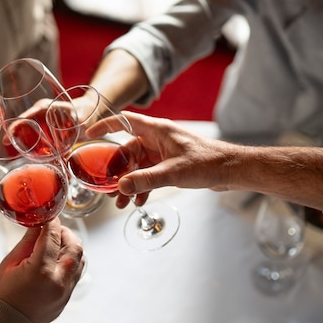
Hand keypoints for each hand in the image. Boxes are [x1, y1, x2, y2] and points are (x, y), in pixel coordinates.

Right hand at [0, 218, 83, 322]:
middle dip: (66, 234)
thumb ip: (28, 242)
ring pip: (80, 261)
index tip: (48, 216)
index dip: (51, 222)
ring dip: (70, 248)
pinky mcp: (66, 299)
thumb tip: (38, 224)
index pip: (53, 236)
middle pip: (75, 247)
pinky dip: (69, 263)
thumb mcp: (9, 263)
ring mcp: (65, 292)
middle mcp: (58, 281)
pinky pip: (75, 275)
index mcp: (40, 270)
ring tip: (55, 245)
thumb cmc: (1, 295)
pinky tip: (55, 260)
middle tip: (53, 230)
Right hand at [110, 111, 232, 195]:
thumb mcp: (173, 172)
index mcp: (157, 131)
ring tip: (121, 202)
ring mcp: (163, 152)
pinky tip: (138, 201)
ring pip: (137, 166)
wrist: (233, 170)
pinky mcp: (169, 165)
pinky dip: (141, 187)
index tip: (89, 134)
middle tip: (108, 187)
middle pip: (127, 151)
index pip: (124, 121)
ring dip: (128, 183)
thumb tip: (121, 187)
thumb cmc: (209, 162)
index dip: (105, 125)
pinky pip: (148, 175)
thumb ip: (145, 180)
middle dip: (117, 171)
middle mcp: (157, 139)